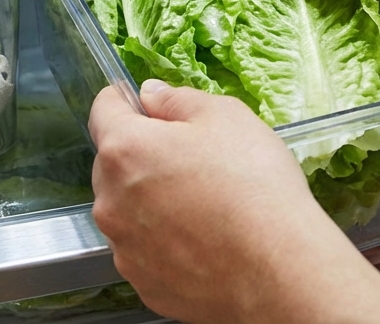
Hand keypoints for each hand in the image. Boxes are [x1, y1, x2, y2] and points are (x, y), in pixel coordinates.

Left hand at [88, 79, 379, 323]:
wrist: (277, 268)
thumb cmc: (253, 185)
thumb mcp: (226, 116)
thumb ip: (177, 100)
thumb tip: (152, 95)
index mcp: (124, 150)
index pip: (103, 111)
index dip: (122, 100)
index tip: (140, 102)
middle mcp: (111, 202)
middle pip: (112, 165)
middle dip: (140, 155)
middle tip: (188, 158)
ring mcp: (124, 248)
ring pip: (127, 211)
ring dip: (149, 201)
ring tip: (202, 205)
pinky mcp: (144, 283)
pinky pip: (145, 251)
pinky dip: (164, 242)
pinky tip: (202, 239)